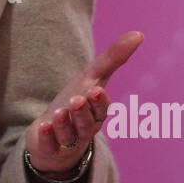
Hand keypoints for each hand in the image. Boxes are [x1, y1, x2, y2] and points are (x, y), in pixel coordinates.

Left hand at [26, 31, 143, 173]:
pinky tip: (43, 126)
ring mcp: (67, 141)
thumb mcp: (92, 77)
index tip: (95, 89)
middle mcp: (84, 128)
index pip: (101, 109)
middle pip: (86, 123)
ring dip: (64, 124)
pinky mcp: (49, 148)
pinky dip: (47, 137)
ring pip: (68, 135)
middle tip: (77, 99)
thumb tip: (139, 34)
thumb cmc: (77, 101)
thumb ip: (114, 58)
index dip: (98, 101)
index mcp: (97, 113)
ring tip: (59, 112)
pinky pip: (49, 145)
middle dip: (82, 112)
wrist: (53, 132)